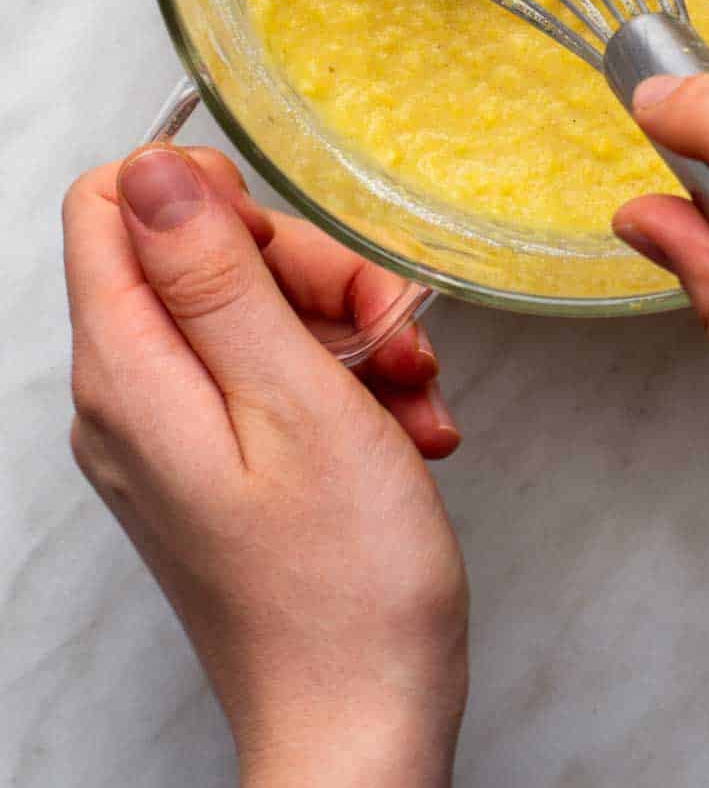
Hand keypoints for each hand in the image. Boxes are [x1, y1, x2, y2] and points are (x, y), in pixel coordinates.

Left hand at [63, 144, 467, 786]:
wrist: (362, 723)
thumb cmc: (342, 580)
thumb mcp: (295, 397)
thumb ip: (215, 275)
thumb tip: (153, 168)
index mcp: (128, 373)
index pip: (113, 203)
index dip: (209, 197)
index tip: (290, 250)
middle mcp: (128, 398)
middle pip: (197, 253)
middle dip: (307, 271)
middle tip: (384, 332)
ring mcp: (170, 434)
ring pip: (249, 310)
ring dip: (346, 331)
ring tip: (413, 395)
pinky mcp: (215, 463)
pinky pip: (269, 374)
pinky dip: (344, 382)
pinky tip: (404, 425)